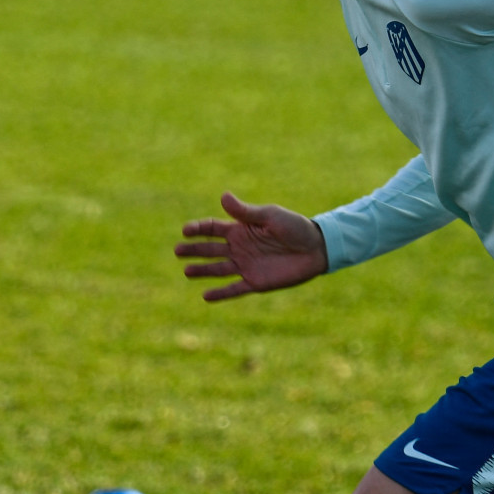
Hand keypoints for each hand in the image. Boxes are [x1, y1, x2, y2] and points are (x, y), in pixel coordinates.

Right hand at [175, 192, 328, 300]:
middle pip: (210, 249)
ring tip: (186, 271)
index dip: (198, 229)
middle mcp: (239, 248)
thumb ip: (246, 212)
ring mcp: (246, 266)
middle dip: (193, 250)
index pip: (212, 229)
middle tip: (177, 251)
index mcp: (240, 229)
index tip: (185, 231)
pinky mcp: (255, 282)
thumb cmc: (294, 227)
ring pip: (218, 269)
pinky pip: (234, 289)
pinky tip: (205, 296)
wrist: (316, 249)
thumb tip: (223, 197)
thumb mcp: (270, 216)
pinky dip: (220, 293)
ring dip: (202, 270)